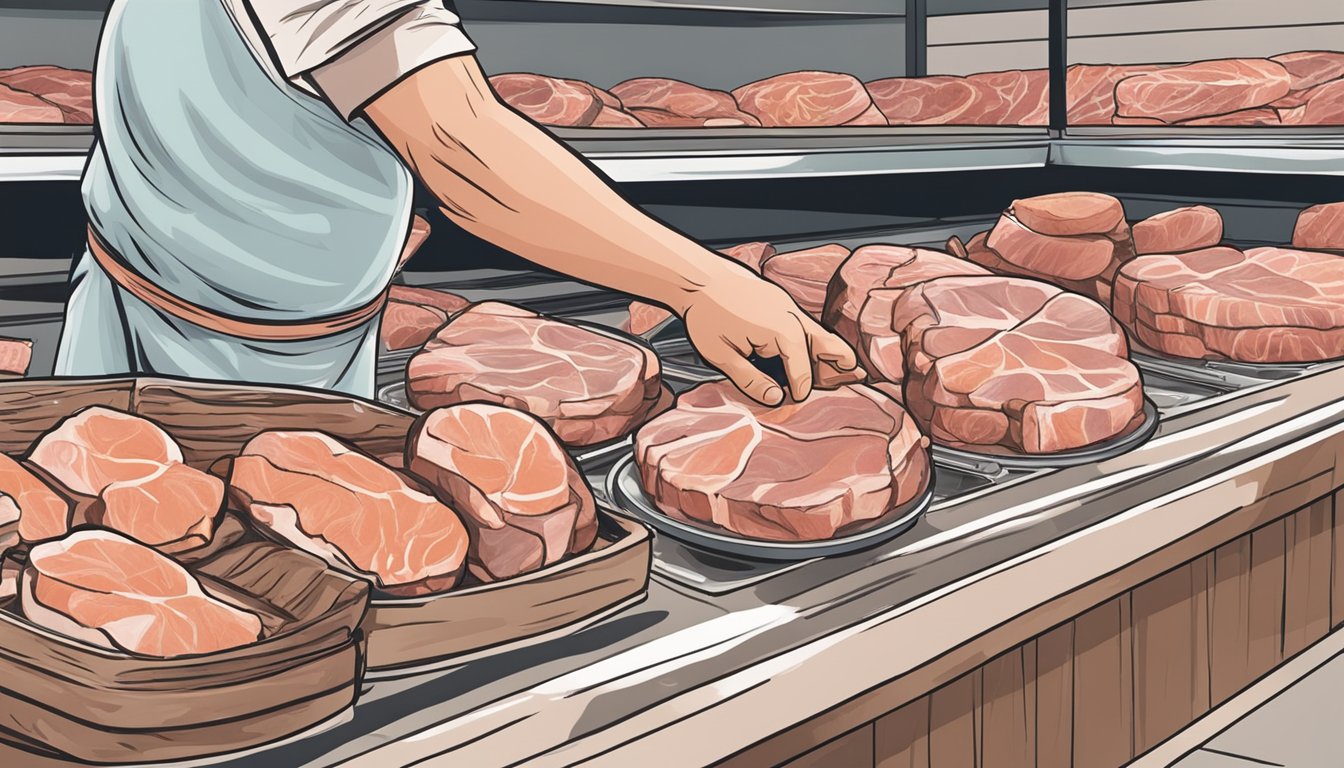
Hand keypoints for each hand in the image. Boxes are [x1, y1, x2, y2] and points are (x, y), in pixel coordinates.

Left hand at [681, 269, 865, 404]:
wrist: (700, 277)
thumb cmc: (707, 314)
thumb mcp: (722, 355)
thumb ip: (750, 381)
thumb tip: (775, 399)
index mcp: (782, 331)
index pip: (803, 371)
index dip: (800, 391)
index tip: (795, 403)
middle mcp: (793, 317)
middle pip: (829, 347)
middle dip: (836, 368)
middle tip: (844, 384)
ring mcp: (790, 307)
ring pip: (820, 335)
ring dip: (826, 354)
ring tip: (837, 372)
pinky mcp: (783, 302)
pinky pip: (805, 326)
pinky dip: (811, 343)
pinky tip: (804, 355)